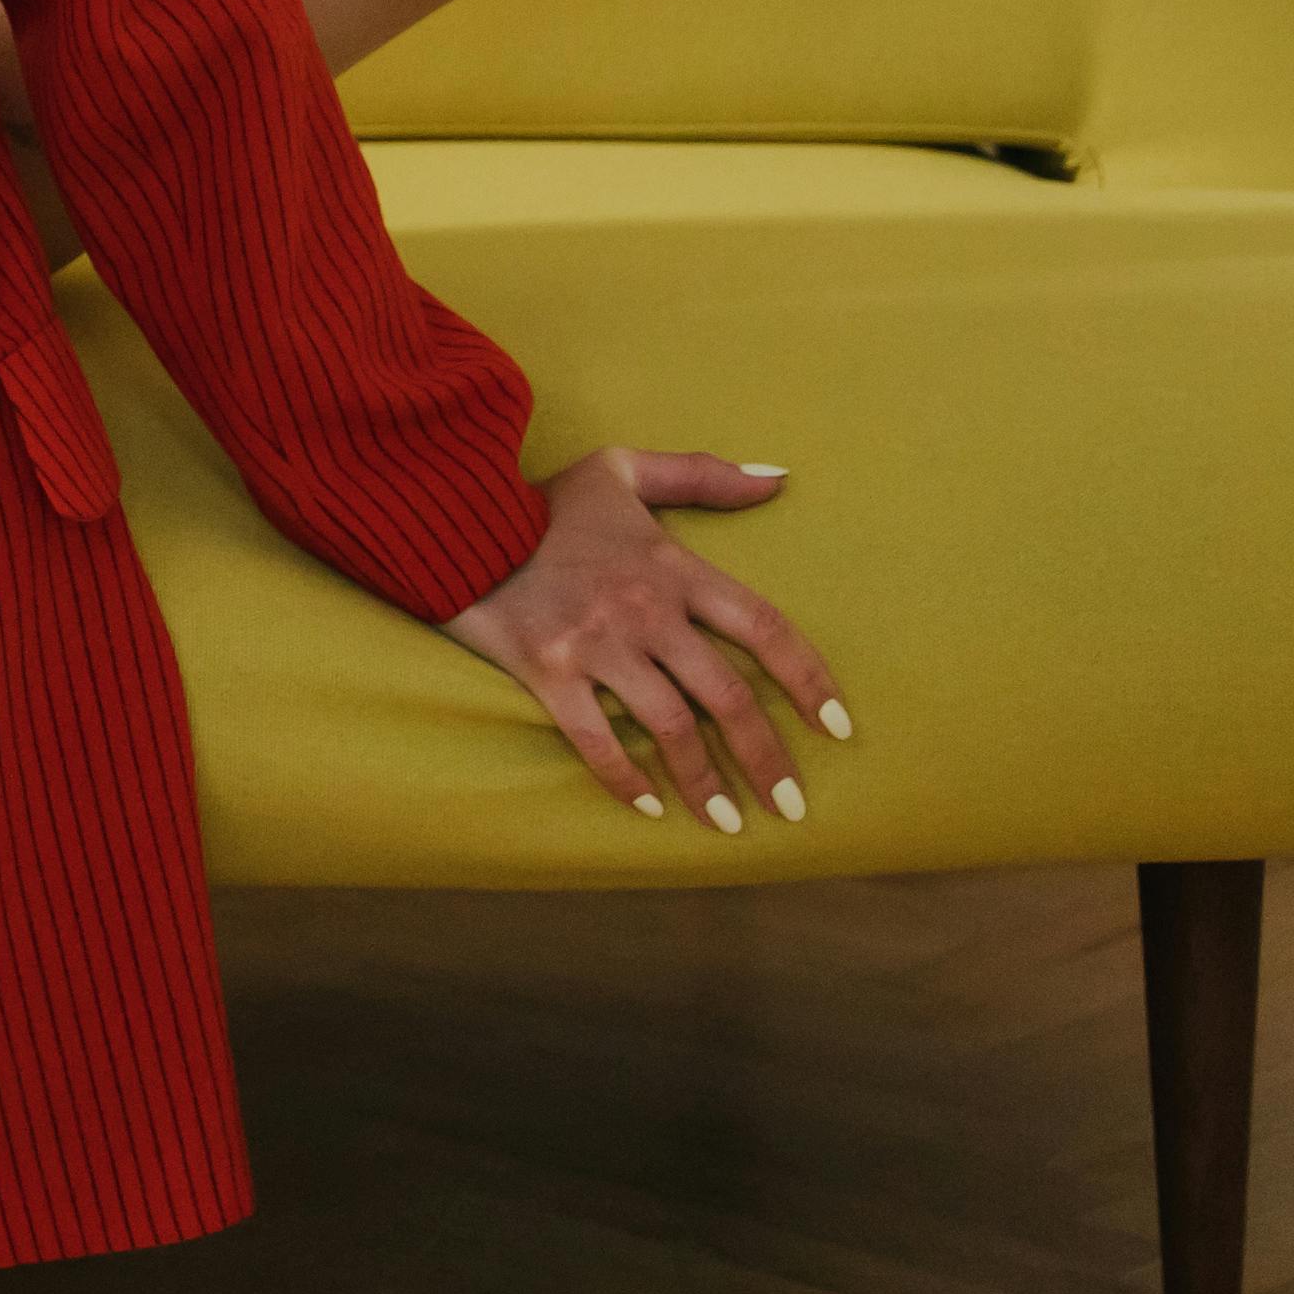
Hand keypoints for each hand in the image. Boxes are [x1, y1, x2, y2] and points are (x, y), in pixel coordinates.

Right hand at [442, 446, 849, 834]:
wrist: (455, 517)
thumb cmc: (546, 502)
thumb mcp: (624, 470)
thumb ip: (704, 475)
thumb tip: (780, 478)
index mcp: (673, 568)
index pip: (763, 629)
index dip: (809, 681)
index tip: (838, 728)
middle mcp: (645, 611)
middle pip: (726, 695)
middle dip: (766, 757)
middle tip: (793, 808)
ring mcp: (596, 645)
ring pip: (669, 727)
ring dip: (705, 783)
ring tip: (729, 824)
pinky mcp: (547, 674)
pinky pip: (596, 739)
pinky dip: (625, 779)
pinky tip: (651, 809)